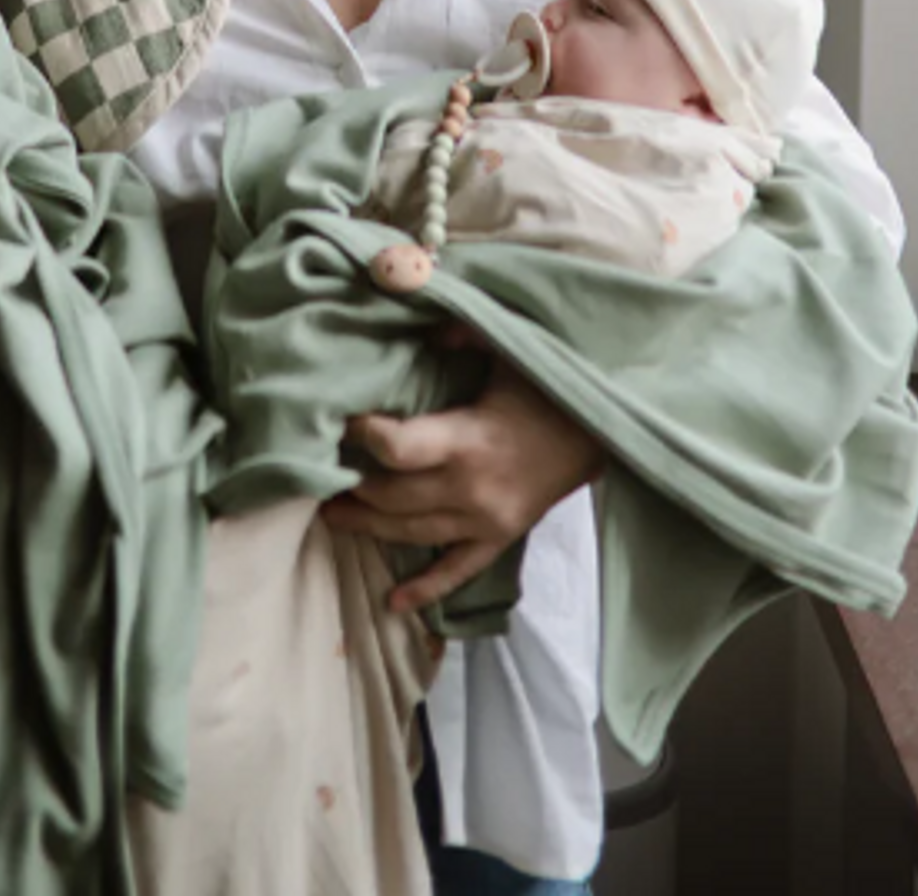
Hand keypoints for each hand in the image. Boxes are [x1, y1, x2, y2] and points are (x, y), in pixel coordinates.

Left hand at [319, 353, 606, 615]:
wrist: (602, 432)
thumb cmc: (549, 387)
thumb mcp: (505, 349)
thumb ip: (456, 332)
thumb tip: (407, 313)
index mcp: (468, 440)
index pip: (396, 448)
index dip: (360, 436)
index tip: (337, 420)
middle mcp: (471, 489)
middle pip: (391, 498)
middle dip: (349, 486)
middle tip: (315, 473)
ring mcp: (485, 522)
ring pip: (411, 534)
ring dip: (367, 526)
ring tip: (330, 515)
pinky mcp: (499, 540)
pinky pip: (455, 572)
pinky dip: (424, 590)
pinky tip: (394, 604)